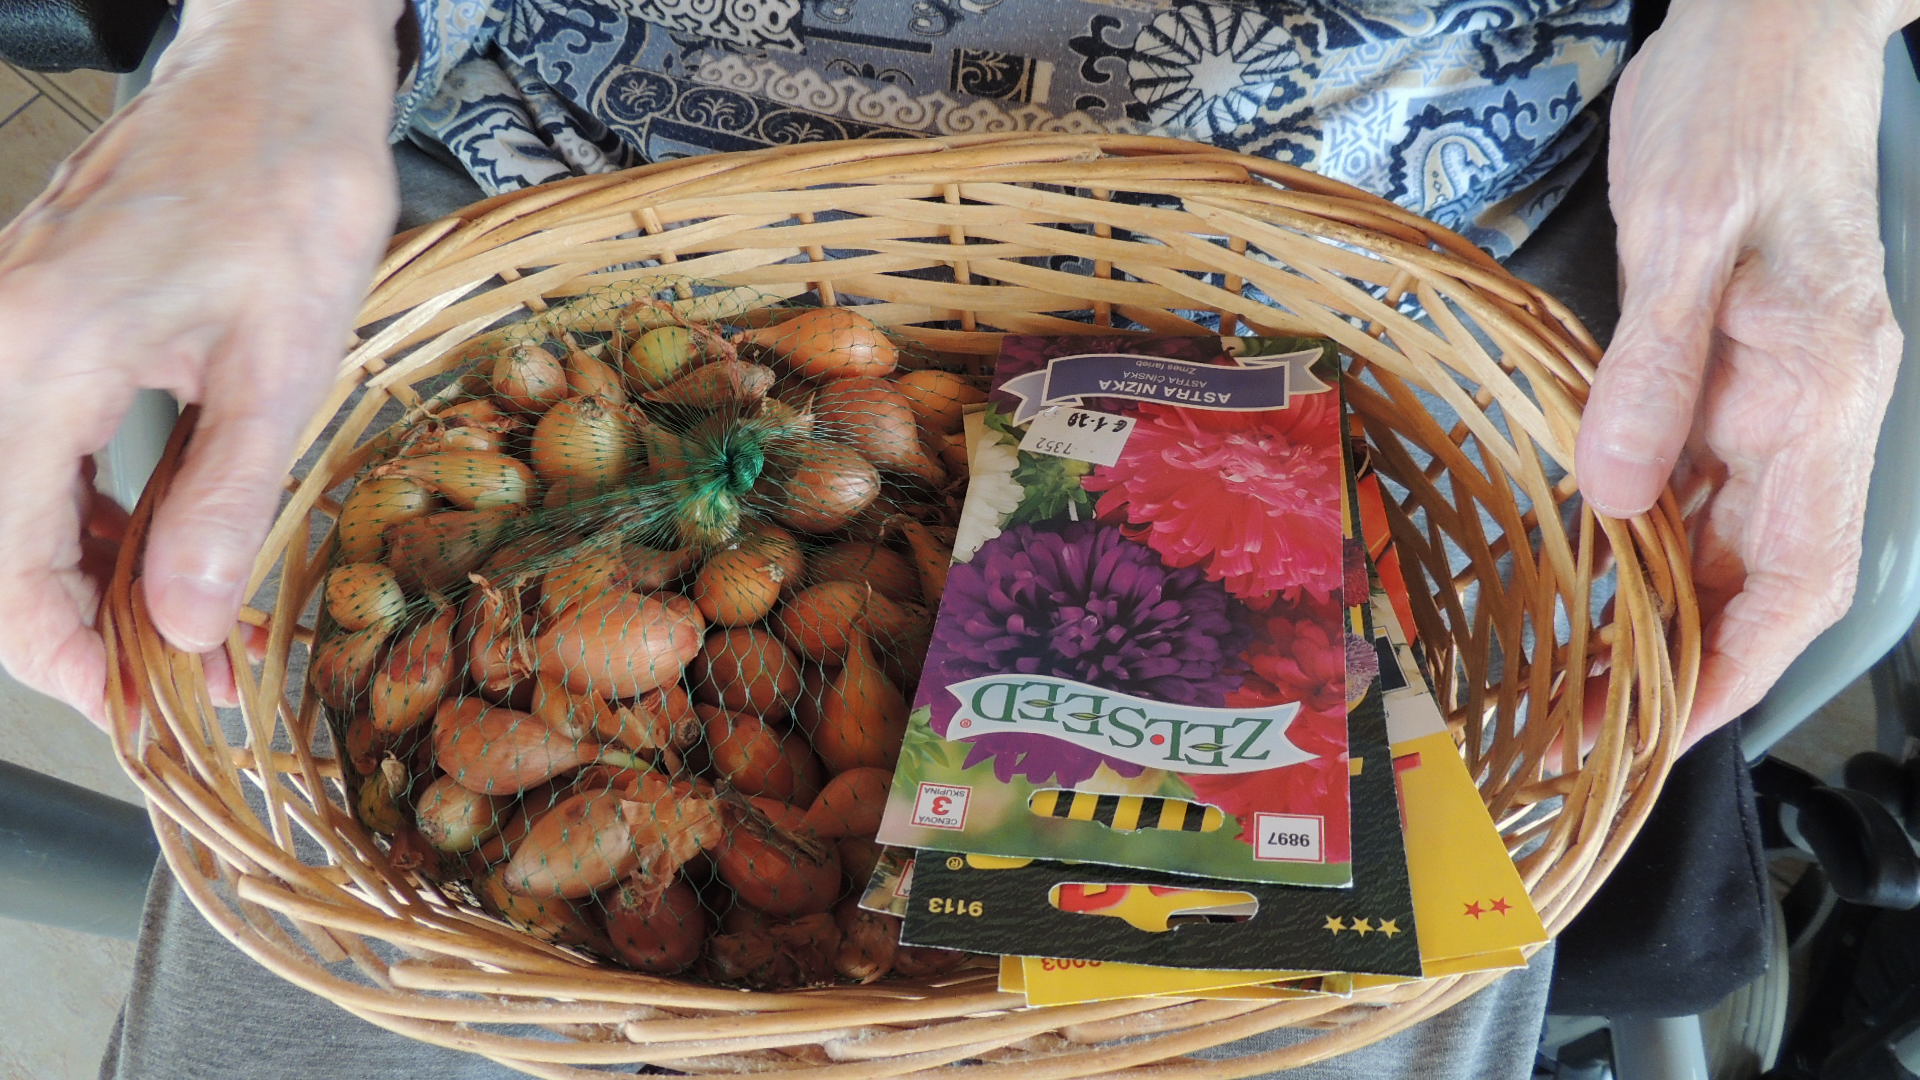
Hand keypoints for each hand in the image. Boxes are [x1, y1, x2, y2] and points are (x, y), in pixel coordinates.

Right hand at [0, 1, 400, 724]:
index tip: (138, 709)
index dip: (66, 656)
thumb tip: (180, 621)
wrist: (277, 80)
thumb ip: (222, 498)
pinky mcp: (41, 319)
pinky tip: (149, 546)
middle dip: (74, 627)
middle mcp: (0, 342)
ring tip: (180, 628)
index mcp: (42, 356)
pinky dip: (85, 511)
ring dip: (82, 574)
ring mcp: (11, 326)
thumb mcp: (282, 361)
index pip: (8, 560)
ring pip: (10, 498)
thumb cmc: (289, 190)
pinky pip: (34, 446)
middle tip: (170, 680)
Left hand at [1576, 0, 1909, 748]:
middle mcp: (1812, 406)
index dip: (1738, 665)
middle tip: (1590, 717)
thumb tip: (1614, 500)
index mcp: (1820, 389)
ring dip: (1667, 600)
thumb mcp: (1683, 234)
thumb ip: (1653, 373)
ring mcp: (1778, 384)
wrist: (1772, 23)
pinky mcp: (1738, 358)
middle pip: (1763, 569)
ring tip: (1580, 663)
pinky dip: (1653, 525)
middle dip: (1689, 657)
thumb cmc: (1737, 111)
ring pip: (1729, 527)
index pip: (1798, 573)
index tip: (1667, 731)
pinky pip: (1701, 469)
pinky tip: (1594, 554)